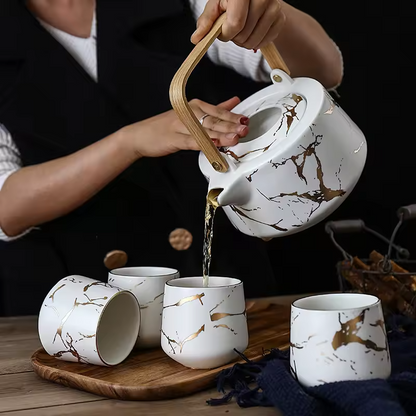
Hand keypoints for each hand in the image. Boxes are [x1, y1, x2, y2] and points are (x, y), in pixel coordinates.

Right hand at [122, 96, 248, 157]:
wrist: (140, 135)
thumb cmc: (166, 126)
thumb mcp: (191, 114)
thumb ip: (214, 110)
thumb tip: (234, 102)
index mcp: (193, 106)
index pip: (217, 110)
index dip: (233, 116)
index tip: (246, 120)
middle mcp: (188, 113)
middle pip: (213, 119)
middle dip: (230, 125)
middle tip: (245, 129)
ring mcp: (181, 125)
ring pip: (205, 130)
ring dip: (221, 134)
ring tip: (235, 138)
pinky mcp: (174, 138)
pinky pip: (192, 141)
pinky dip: (203, 143)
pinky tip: (214, 145)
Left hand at [191, 0, 285, 49]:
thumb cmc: (232, 1)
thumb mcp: (216, 5)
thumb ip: (206, 22)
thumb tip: (196, 38)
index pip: (235, 23)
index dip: (226, 34)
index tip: (223, 32)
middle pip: (244, 34)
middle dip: (235, 38)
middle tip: (233, 30)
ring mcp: (274, 6)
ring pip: (254, 41)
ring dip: (244, 43)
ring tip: (242, 31)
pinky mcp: (281, 17)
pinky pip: (266, 41)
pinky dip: (256, 43)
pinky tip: (252, 32)